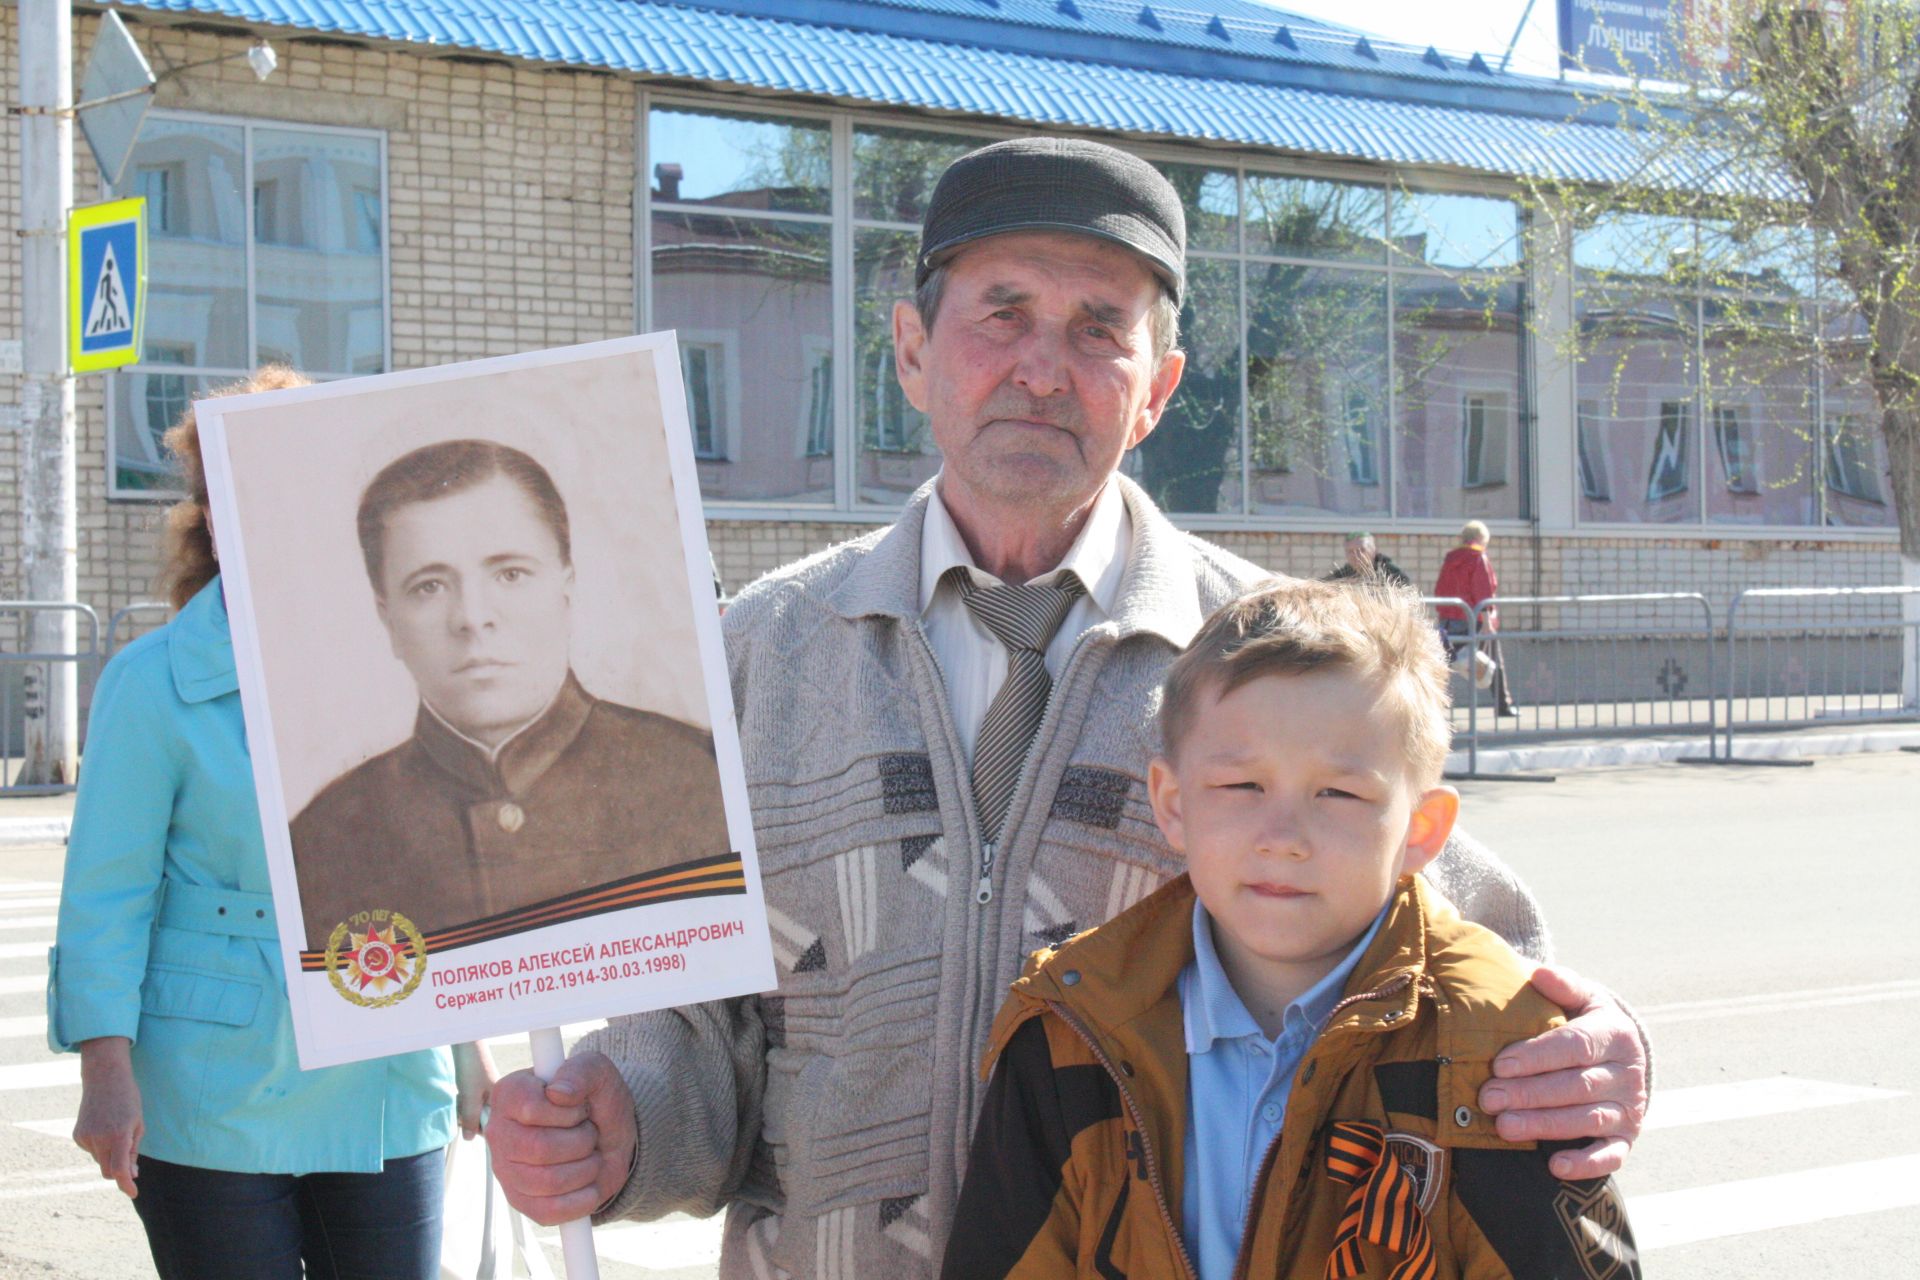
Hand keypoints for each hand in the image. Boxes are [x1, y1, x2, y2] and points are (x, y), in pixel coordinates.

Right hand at [74, 1037, 143, 1197]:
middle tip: (131, 1163)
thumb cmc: (128, 1100)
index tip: (133, 1193)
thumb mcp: (138, 1123)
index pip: (120, 1169)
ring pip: (100, 1160)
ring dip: (110, 1155)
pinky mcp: (77, 1135)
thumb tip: (132, 1174)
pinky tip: (104, 1128)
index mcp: (119, 1135)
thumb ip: (134, 1150)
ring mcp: (86, 1137)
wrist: (104, 1079)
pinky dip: (100, 1146)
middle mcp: (100, 1138)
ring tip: (116, 1131)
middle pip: (108, 1170)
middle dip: (119, 1171)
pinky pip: (91, 1150)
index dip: (126, 1184)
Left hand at [453, 1041, 498, 1139]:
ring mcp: (484, 1089)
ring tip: (456, 1102)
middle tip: (459, 1114)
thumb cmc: (471, 1064)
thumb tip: (469, 1138)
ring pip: (473, 1109)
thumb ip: (471, 1118)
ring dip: (462, 1110)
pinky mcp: (474, 1083)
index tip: (466, 1131)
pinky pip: (468, 1100)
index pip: (492, 1124)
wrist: (465, 1039)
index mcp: (500, 1098)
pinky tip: (455, 1096)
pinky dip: (460, 1101)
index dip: (478, 1130)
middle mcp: (494, 1095)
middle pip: (481, 1118)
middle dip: (468, 1120)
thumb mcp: (470, 1095)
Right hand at [486, 1050, 636, 1224]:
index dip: (568, 1113)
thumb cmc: (597, 1100)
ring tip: (589, 1155)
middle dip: (581, 1141)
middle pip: (539, 1148)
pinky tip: (589, 1184)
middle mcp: (499, 1131)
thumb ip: (581, 1071)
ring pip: (547, 1181)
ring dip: (585, 1168)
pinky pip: (548, 1212)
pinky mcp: (519, 1201)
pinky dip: (581, 1200)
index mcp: (510, 1092)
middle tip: (589, 1133)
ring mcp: (505, 1169)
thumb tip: (559, 1092)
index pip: (531, 1110)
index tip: (581, 1108)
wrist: (611, 1136)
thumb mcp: (598, 1072)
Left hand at [1479, 963, 1647, 1179]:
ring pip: (1587, 1120)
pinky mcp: (1627, 1137)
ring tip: (1504, 1126)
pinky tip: (1553, 1166)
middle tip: (1488, 1098)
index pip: (1575, 1045)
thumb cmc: (1587, 1020)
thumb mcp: (1582, 997)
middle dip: (1529, 1093)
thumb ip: (1563, 985)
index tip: (1500, 1064)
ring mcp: (1629, 1108)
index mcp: (1615, 1034)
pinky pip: (1611, 1155)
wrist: (1623, 1053)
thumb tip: (1540, 973)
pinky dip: (1585, 1163)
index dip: (1537, 1056)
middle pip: (1575, 1086)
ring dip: (1544, 1125)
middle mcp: (1628, 1073)